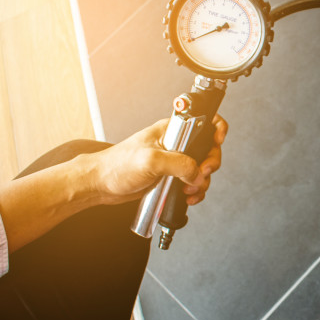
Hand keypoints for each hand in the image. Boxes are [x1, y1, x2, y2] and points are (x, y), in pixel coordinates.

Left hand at [86, 115, 227, 205]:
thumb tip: (197, 174)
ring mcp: (173, 161)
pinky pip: (192, 183)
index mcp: (171, 130)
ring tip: (189, 190)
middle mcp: (175, 144)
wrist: (101, 185)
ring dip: (201, 182)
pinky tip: (187, 197)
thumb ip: (179, 164)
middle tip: (201, 174)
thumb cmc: (117, 165)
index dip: (216, 129)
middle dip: (209, 164)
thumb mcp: (151, 160)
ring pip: (201, 169)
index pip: (203, 122)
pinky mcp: (170, 177)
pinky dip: (194, 191)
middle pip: (208, 150)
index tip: (218, 141)